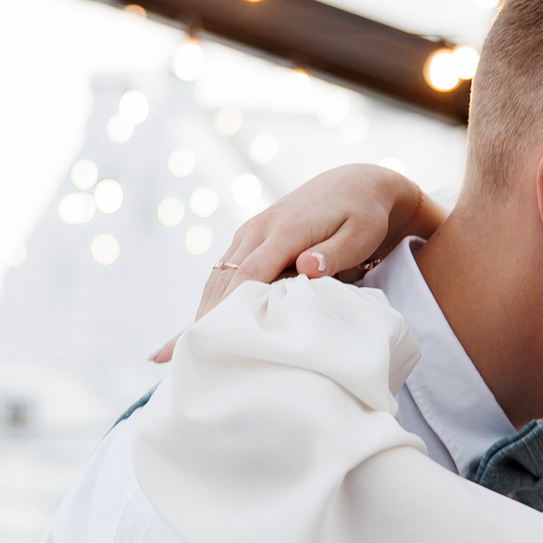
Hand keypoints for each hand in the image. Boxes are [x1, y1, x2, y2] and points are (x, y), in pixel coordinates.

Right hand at [151, 164, 436, 361]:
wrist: (354, 183)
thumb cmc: (363, 215)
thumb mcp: (360, 233)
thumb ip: (334, 253)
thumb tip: (307, 268)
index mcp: (284, 231)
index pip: (249, 276)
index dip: (228, 309)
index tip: (211, 339)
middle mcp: (258, 230)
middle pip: (223, 281)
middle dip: (202, 319)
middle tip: (181, 358)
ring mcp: (249, 234)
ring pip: (217, 278)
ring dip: (201, 312)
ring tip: (180, 352)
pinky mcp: (249, 240)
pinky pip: (223, 274)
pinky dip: (210, 300)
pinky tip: (202, 327)